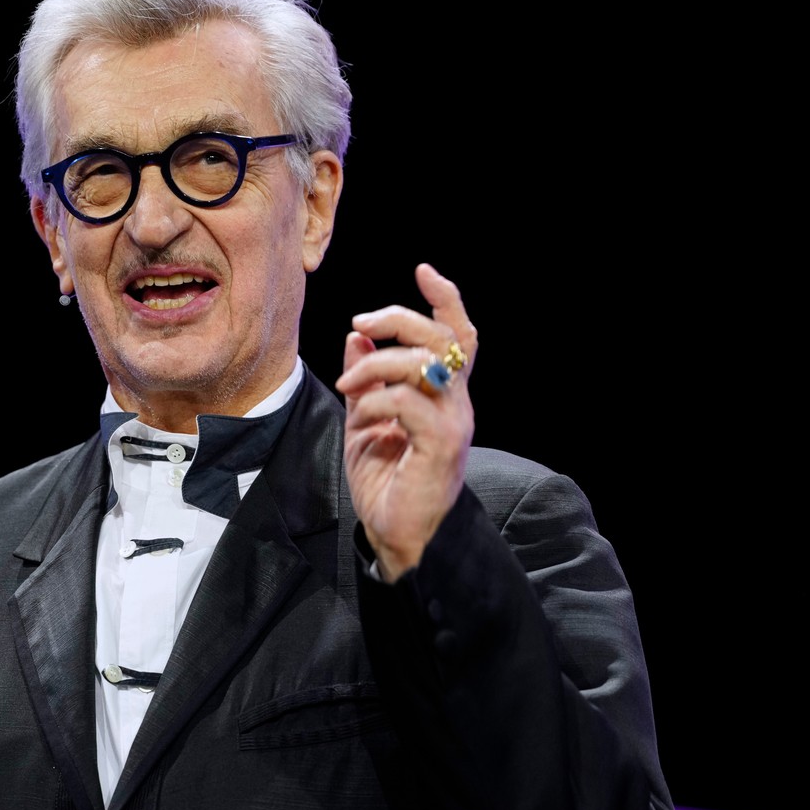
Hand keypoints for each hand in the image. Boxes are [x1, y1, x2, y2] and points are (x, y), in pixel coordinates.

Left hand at [334, 262, 477, 581]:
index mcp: (445, 395)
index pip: (459, 335)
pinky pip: (408, 402)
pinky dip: (377, 400)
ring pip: (424, 364)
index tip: (423, 270)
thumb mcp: (366, 420)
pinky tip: (361, 416)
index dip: (446, 299)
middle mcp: (456, 403)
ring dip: (377, 363)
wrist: (400, 538)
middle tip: (361, 322)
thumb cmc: (388, 483)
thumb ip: (365, 379)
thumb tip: (355, 335)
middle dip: (399, 318)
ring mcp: (452, 423)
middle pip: (443, 337)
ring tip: (349, 383)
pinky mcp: (440, 445)